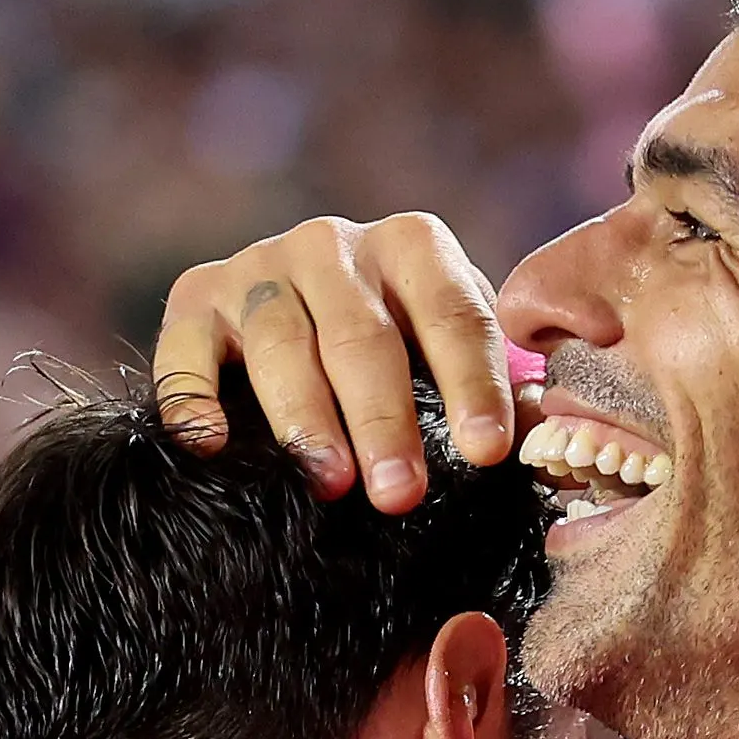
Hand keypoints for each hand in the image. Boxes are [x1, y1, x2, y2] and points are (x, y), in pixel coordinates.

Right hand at [149, 212, 516, 511]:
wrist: (305, 325)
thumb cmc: (406, 361)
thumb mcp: (458, 365)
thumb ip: (505, 400)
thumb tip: (551, 452)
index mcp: (415, 248)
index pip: (453, 314)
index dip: (472, 384)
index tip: (486, 453)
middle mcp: (334, 245)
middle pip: (361, 335)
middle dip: (385, 418)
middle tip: (402, 493)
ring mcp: (260, 268)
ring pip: (280, 341)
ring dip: (304, 416)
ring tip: (328, 482)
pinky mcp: (195, 298)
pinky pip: (186, 348)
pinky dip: (192, 396)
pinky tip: (212, 448)